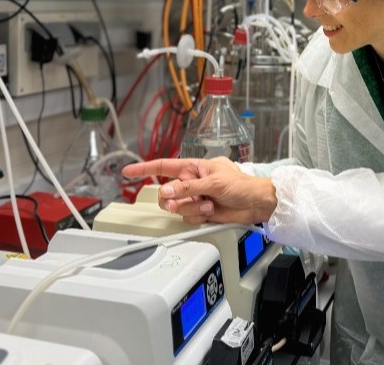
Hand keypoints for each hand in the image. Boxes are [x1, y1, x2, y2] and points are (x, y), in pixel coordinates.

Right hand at [122, 158, 277, 224]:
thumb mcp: (214, 182)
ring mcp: (195, 199)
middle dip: (176, 199)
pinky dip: (198, 216)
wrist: (255, 204)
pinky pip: (187, 218)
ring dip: (192, 208)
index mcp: (194, 168)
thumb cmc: (241, 185)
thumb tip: (167, 190)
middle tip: (188, 200)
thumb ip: (188, 187)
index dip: (145, 169)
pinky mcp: (200, 213)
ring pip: (177, 208)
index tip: (128, 171)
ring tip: (208, 205)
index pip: (164, 166)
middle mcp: (191, 183)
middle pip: (167, 193)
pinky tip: (211, 211)